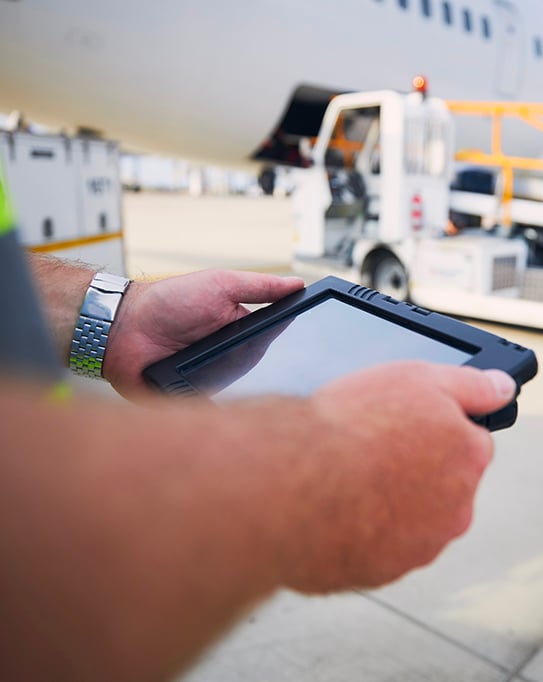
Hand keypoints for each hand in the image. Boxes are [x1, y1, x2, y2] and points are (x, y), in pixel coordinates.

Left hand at [102, 269, 303, 396]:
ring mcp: (214, 378)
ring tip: (234, 372)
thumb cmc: (168, 301)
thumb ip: (259, 286)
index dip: (290, 339)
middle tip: (267, 357)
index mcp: (239, 327)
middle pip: (262, 368)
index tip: (309, 338)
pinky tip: (221, 400)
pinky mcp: (197, 399)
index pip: (272, 337)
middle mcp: (230, 355)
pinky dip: (222, 407)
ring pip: (243, 392)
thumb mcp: (220, 284)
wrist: (124, 328)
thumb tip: (298, 284)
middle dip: (266, 364)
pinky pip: (218, 409)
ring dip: (243, 385)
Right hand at [279, 362, 516, 591]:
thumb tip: (502, 387)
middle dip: (412, 467)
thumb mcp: (415, 377)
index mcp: (467, 457)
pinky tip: (334, 505)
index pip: (467, 442)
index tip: (401, 426)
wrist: (293, 482)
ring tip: (345, 477)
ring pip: (409, 518)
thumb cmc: (349, 427)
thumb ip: (470, 384)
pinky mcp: (382, 570)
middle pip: (440, 484)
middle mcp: (454, 508)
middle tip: (369, 449)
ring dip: (386, 500)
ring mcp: (419, 545)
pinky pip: (376, 544)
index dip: (431, 429)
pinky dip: (360, 527)